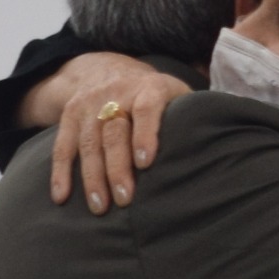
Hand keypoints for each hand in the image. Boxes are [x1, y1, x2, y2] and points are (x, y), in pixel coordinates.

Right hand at [37, 56, 191, 212]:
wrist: (109, 70)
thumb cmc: (155, 97)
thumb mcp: (177, 95)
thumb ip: (192, 118)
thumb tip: (217, 151)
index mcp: (148, 88)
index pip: (146, 108)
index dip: (145, 134)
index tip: (145, 162)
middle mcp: (116, 93)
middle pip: (113, 131)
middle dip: (118, 167)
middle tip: (125, 199)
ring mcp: (89, 105)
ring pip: (88, 142)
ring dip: (92, 177)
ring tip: (100, 207)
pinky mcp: (70, 117)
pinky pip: (63, 146)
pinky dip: (60, 173)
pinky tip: (62, 197)